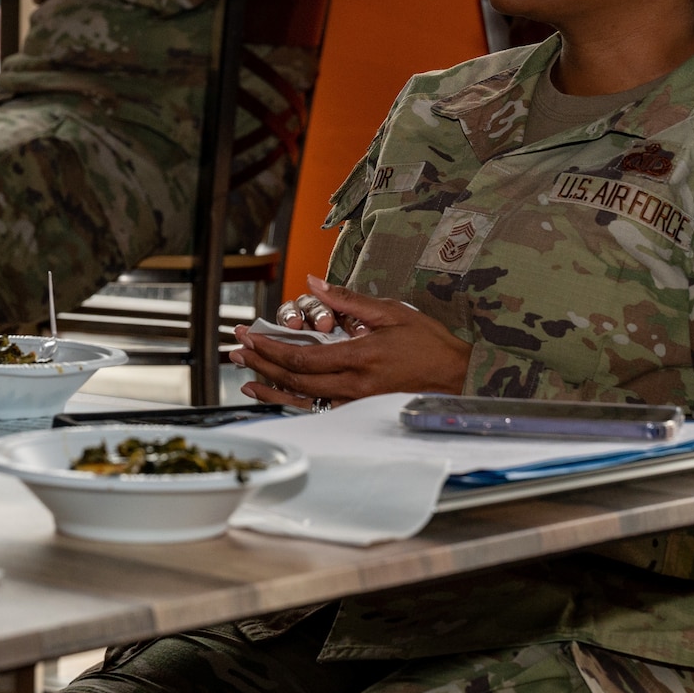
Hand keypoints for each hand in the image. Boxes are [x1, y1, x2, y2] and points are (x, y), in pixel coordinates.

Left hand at [230, 276, 472, 406]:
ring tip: (245, 380)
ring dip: (270, 389)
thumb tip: (315, 282)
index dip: (270, 348)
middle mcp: (353, 385)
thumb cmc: (427, 343)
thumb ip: (348, 299)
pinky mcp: (359, 410)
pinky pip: (318, 410)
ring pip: (302, 400)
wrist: (456, 377)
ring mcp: (355, 402)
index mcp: (359, 358)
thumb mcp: (390, 312)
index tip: (250, 336)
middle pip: (294, 379)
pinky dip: (292, 403)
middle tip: (237, 351)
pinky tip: (277, 397)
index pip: (301, 356)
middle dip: (261, 365)